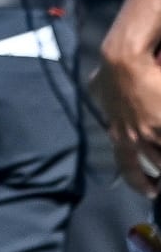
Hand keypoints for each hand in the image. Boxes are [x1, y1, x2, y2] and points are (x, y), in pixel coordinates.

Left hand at [91, 50, 160, 194]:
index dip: (139, 182)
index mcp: (117, 133)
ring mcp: (150, 132)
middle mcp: (132, 137)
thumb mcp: (100, 88)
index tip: (150, 192)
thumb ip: (101, 94)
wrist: (124, 59)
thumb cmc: (113, 72)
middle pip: (155, 165)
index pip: (127, 166)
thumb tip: (96, 89)